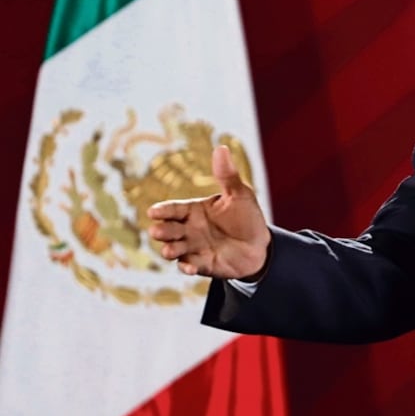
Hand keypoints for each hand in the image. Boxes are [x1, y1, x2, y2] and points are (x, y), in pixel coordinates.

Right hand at [148, 145, 270, 278]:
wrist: (259, 246)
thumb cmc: (247, 217)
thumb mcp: (240, 195)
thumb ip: (227, 175)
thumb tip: (221, 148)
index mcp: (194, 210)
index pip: (173, 209)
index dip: (163, 210)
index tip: (153, 211)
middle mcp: (189, 229)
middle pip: (169, 229)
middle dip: (162, 230)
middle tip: (158, 230)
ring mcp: (193, 248)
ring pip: (173, 249)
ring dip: (169, 250)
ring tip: (169, 250)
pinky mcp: (201, 265)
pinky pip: (189, 266)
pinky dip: (186, 267)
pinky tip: (189, 267)